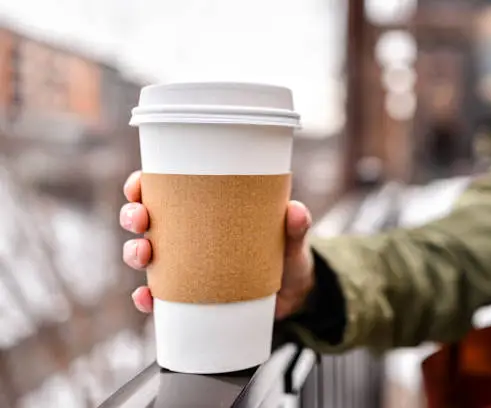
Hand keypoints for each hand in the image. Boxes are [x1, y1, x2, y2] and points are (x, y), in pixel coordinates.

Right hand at [120, 170, 314, 319]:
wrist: (292, 297)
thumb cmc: (286, 256)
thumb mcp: (292, 240)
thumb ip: (296, 227)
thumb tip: (295, 211)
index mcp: (205, 210)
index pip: (164, 189)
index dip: (141, 184)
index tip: (137, 185)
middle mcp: (188, 235)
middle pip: (145, 219)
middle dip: (133, 216)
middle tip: (141, 219)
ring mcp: (185, 265)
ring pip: (144, 255)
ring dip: (134, 252)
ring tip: (144, 255)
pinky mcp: (188, 296)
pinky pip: (158, 297)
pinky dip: (147, 298)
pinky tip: (147, 298)